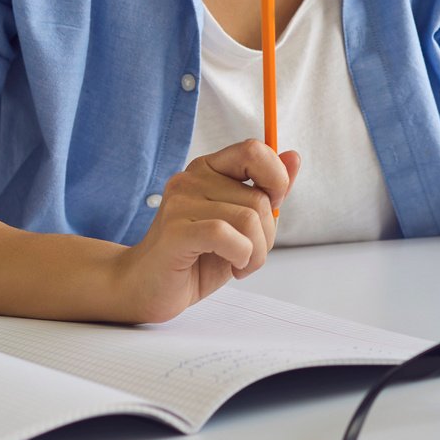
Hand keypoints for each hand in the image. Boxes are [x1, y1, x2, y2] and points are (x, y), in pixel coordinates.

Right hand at [110, 140, 299, 323]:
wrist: (145, 289)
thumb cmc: (195, 258)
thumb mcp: (241, 224)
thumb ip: (266, 192)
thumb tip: (293, 157)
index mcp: (209, 169)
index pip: (254, 150)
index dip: (276, 179)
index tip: (273, 208)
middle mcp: (192, 179)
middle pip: (259, 197)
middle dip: (268, 234)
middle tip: (250, 254)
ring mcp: (180, 203)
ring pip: (248, 218)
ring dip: (257, 252)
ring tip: (241, 264)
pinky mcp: (175, 231)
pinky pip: (226, 234)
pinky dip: (241, 255)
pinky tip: (233, 266)